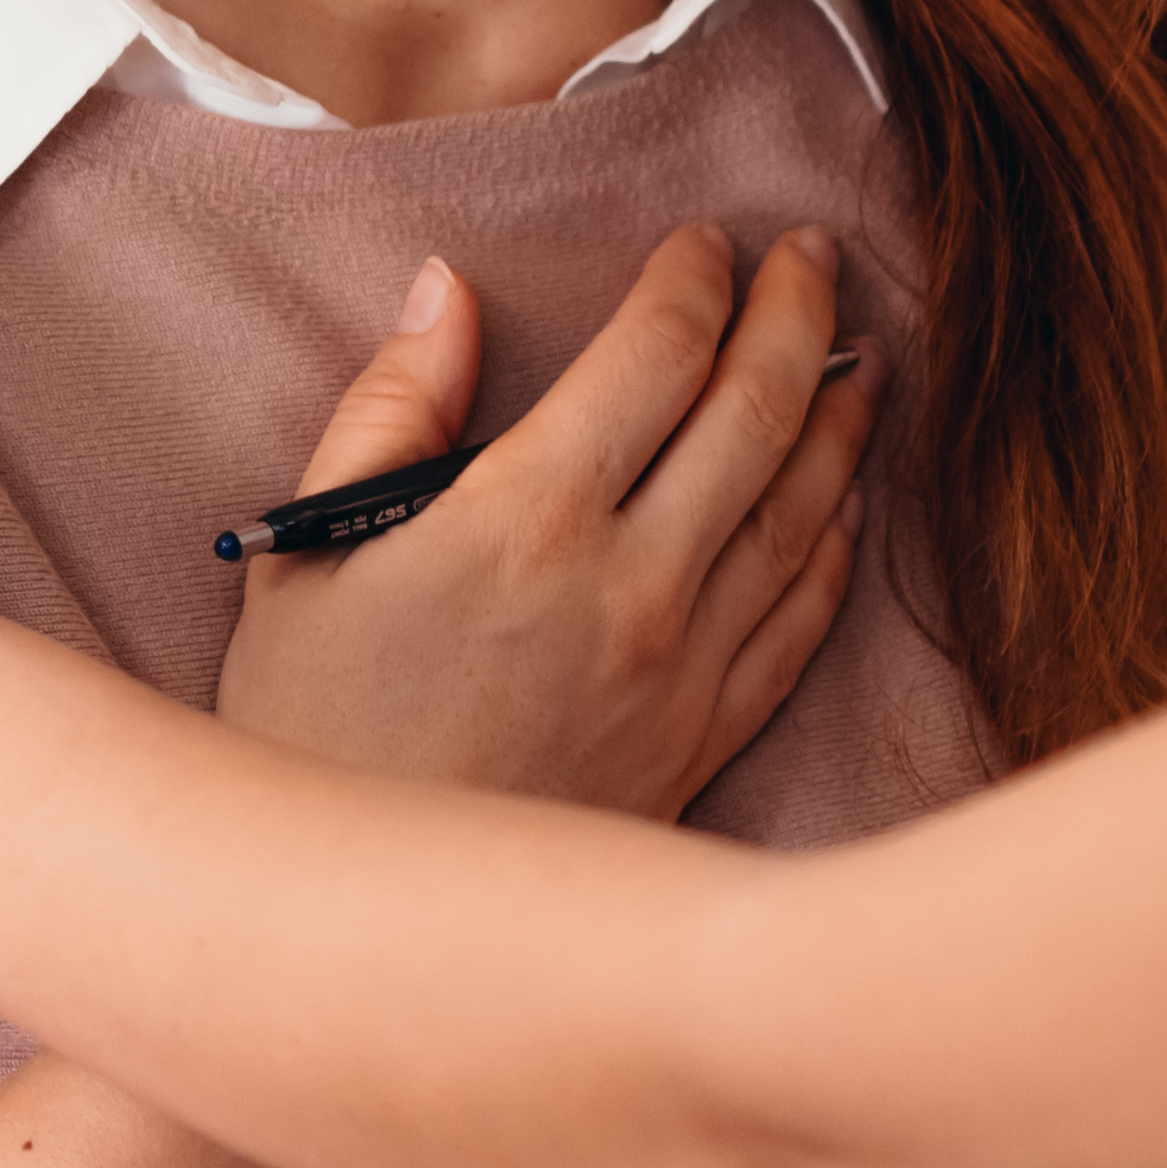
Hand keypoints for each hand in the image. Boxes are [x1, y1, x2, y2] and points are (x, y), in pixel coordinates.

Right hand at [212, 228, 873, 813]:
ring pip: (801, 511)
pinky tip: (846, 500)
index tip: (705, 239)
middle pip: (754, 413)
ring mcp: (683, 670)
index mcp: (525, 520)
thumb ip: (388, 411)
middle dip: (795, 315)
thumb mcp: (306, 555)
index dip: (692, 279)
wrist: (360, 928)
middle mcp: (630, 585)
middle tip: (813, 257)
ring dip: (841, 416)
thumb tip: (448, 292)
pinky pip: (800, 621)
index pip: (653, 357)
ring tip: (860, 355)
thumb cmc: (306, 735)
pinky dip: (835, 544)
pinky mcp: (704, 742)